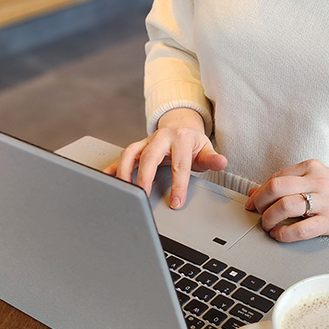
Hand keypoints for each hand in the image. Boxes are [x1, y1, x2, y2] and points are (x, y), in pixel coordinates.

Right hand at [103, 108, 226, 208]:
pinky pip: (122, 156)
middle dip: (145, 176)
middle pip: (150, 155)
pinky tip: (106, 179)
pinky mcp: (136, 147)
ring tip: (125, 191)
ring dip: (125, 171)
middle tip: (143, 197)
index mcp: (180, 138)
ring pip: (131, 152)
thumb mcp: (205, 149)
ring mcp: (146, 141)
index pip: (179, 163)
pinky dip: (113, 167)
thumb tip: (222, 162)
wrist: (181, 126)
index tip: (176, 202)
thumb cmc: (193, 144)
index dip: (178, 184)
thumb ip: (212, 158)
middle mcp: (161, 137)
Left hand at [245, 160, 328, 241]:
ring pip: (286, 205)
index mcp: (311, 167)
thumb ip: (285, 185)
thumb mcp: (311, 182)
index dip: (259, 191)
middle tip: (257, 212)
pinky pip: (301, 229)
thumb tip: (254, 193)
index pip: (277, 176)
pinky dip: (284, 234)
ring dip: (269, 218)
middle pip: (277, 186)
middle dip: (261, 202)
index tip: (252, 202)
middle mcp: (317, 180)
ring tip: (266, 225)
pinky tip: (278, 235)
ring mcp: (324, 200)